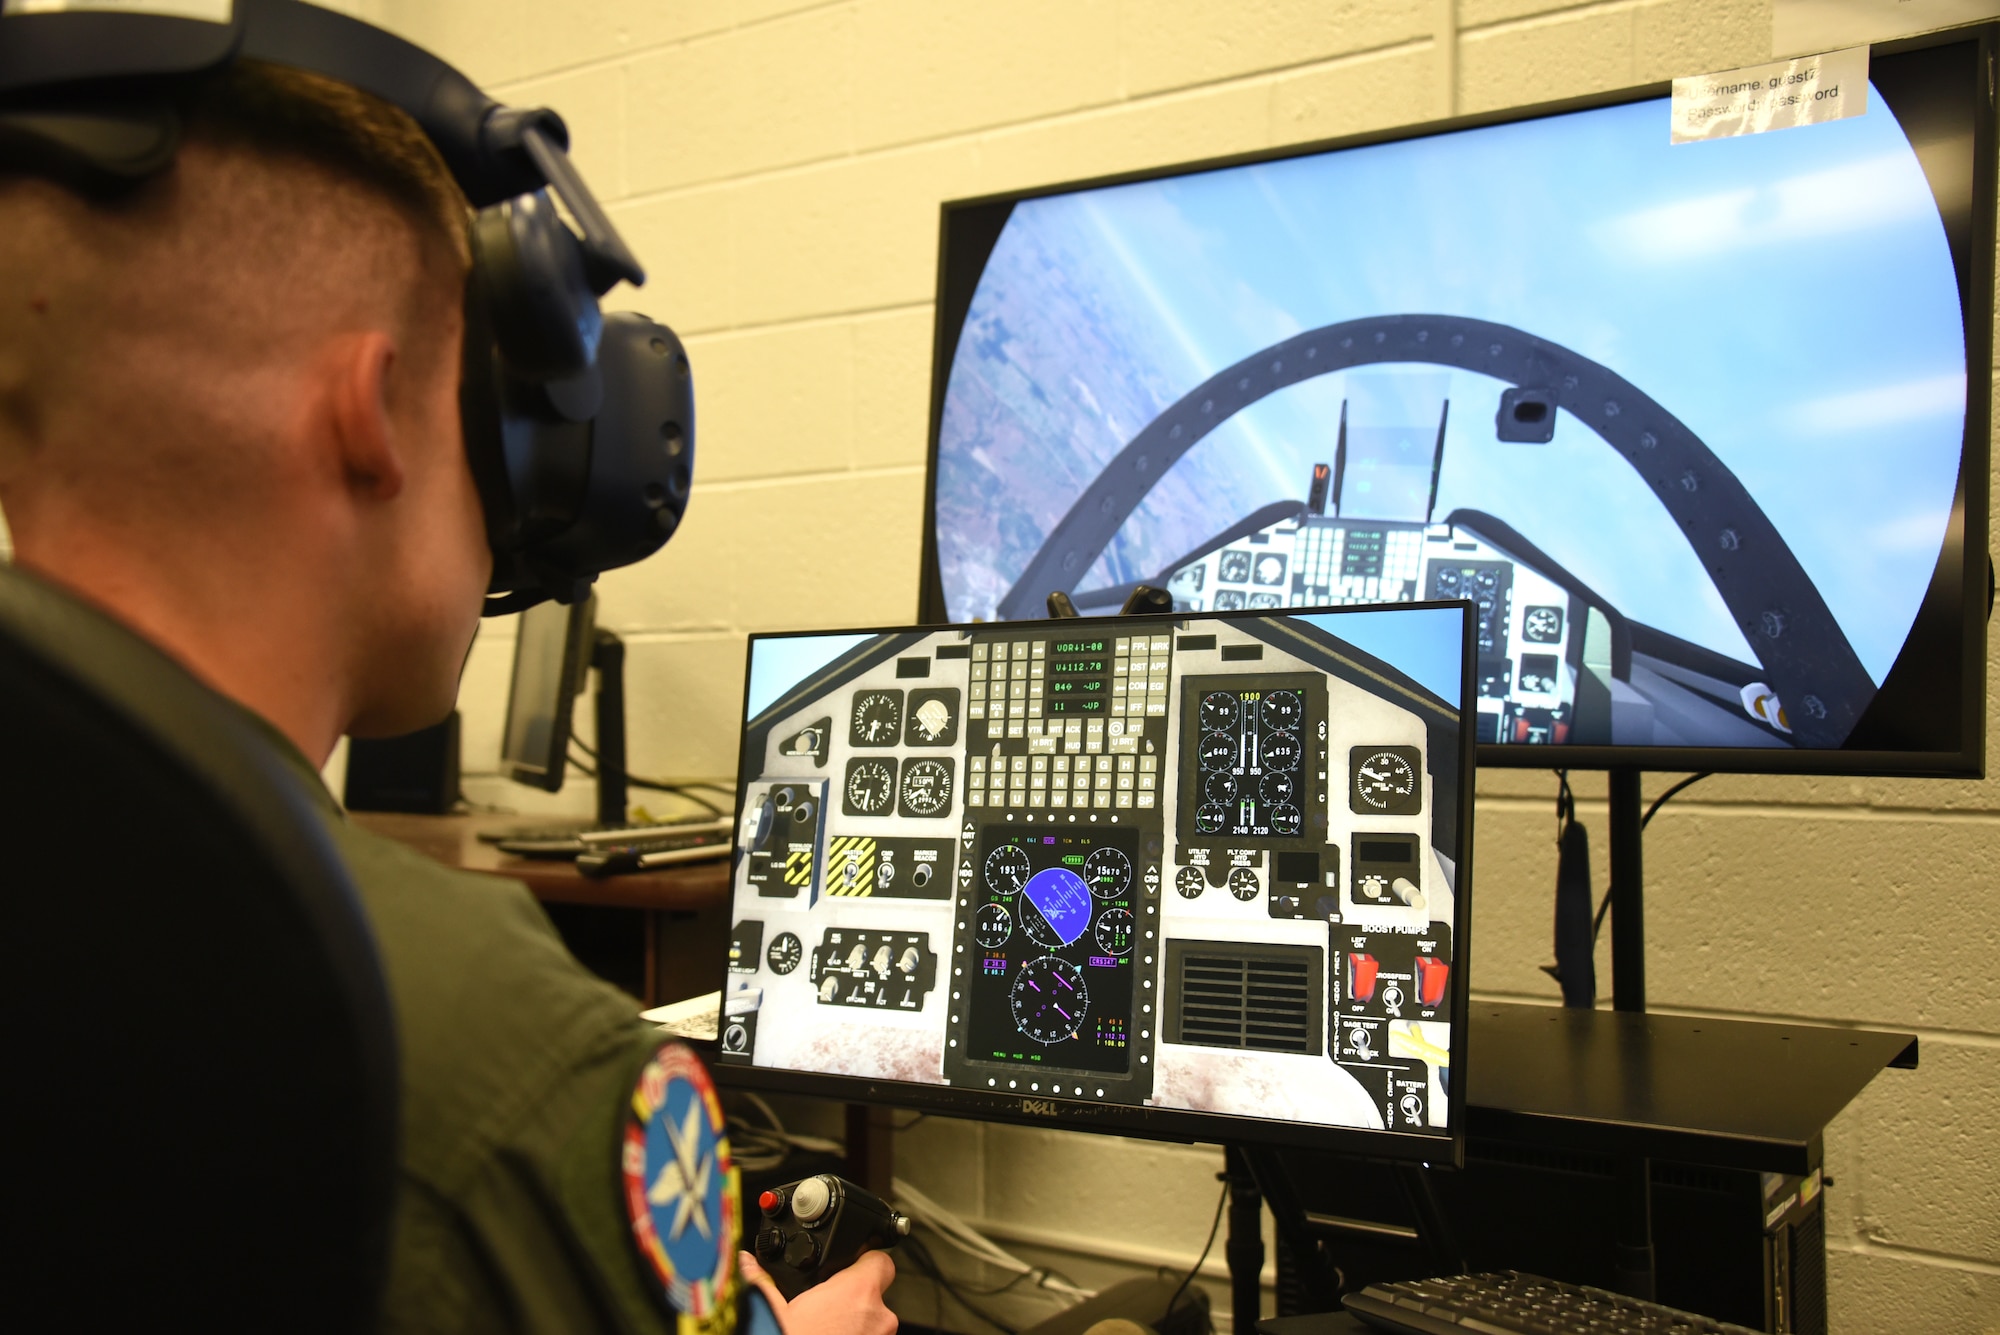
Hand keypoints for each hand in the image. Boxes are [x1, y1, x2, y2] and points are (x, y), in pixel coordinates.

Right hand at [739, 1250, 897, 1334]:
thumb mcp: (770, 1311)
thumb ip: (762, 1281)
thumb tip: (747, 1263)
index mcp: (857, 1292)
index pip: (881, 1261)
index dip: (864, 1260)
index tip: (848, 1266)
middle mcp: (878, 1318)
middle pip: (874, 1296)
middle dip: (851, 1301)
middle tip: (822, 1309)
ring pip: (872, 1325)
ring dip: (852, 1327)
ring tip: (820, 1333)